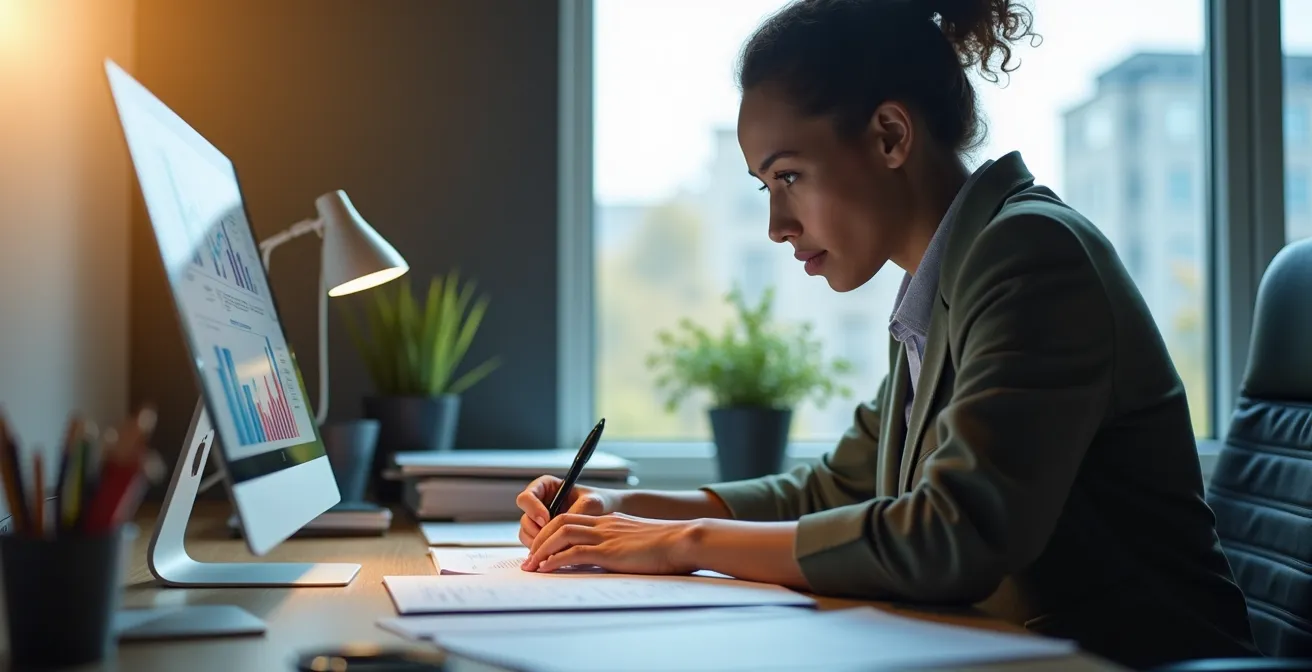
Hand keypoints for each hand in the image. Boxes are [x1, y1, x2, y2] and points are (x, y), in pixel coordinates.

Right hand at [515, 475, 621, 546]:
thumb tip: (560, 527)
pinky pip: (534, 544)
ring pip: (526, 533)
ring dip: (538, 543)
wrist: (608, 516)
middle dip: (535, 531)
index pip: (527, 496)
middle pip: (524, 518)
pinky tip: (556, 554)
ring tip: (555, 548)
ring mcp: (538, 520)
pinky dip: (542, 551)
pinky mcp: (543, 535)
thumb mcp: (591, 503)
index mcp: (546, 486)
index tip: (546, 519)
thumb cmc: (600, 503)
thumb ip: (574, 511)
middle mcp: (539, 503)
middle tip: (551, 539)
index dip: (533, 508)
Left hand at [521, 512, 698, 574]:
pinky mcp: (609, 551)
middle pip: (559, 522)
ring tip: (531, 566)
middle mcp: (604, 524)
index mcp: (610, 521)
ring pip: (561, 534)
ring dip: (541, 550)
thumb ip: (623, 547)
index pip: (571, 519)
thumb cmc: (669, 545)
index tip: (542, 548)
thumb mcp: (639, 543)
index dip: (551, 531)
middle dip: (539, 539)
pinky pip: (573, 552)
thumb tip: (615, 560)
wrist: (683, 540)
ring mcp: (605, 536)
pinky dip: (554, 560)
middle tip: (529, 558)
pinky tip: (546, 569)